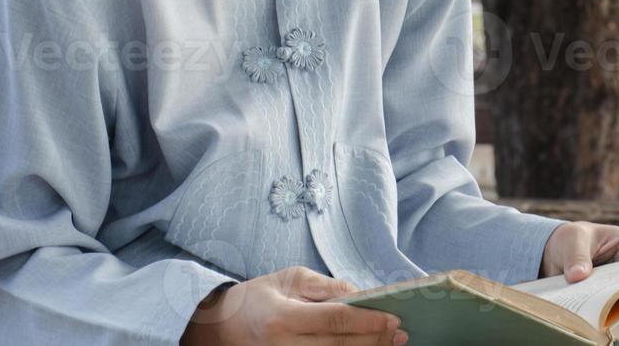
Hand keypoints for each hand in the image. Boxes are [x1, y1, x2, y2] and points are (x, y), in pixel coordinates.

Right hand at [180, 265, 406, 345]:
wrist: (217, 330)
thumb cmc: (256, 299)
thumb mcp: (288, 279)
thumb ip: (325, 286)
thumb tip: (359, 294)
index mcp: (283, 319)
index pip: (336, 321)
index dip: (369, 321)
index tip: (393, 318)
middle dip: (374, 341)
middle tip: (400, 334)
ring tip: (389, 345)